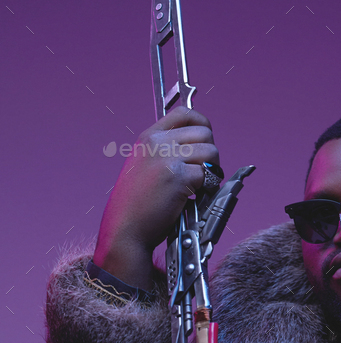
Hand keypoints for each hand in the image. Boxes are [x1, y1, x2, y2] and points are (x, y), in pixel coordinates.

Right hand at [94, 107, 219, 289]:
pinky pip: (207, 175)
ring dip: (212, 171)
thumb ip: (165, 151)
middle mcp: (157, 142)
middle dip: (210, 155)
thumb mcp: (144, 166)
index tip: (206, 141)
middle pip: (204, 133)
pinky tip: (195, 198)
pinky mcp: (178, 176)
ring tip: (200, 187)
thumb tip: (197, 146)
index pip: (184, 114)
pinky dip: (207, 189)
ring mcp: (167, 157)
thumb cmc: (136, 205)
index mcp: (148, 137)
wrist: (125, 229)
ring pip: (211, 152)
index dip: (202, 125)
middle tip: (204, 174)